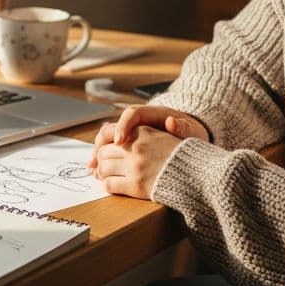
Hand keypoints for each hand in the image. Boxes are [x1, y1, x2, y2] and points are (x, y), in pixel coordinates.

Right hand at [87, 105, 208, 170]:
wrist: (192, 133)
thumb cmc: (191, 131)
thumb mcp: (191, 130)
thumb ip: (182, 127)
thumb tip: (172, 122)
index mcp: (152, 113)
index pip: (132, 114)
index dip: (123, 126)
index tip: (120, 141)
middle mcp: (138, 121)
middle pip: (114, 125)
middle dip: (104, 141)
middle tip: (98, 157)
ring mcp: (131, 132)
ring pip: (108, 137)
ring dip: (99, 152)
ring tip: (93, 167)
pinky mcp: (129, 144)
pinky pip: (111, 148)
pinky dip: (103, 159)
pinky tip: (98, 171)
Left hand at [91, 124, 183, 199]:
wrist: (196, 174)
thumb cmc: (181, 156)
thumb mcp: (163, 135)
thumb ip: (142, 134)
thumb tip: (120, 139)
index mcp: (141, 132)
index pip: (109, 132)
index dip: (101, 142)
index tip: (100, 149)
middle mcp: (135, 147)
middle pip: (103, 152)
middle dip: (100, 159)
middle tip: (99, 165)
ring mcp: (134, 167)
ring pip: (104, 168)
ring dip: (102, 172)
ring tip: (103, 175)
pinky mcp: (135, 186)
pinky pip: (110, 184)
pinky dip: (108, 185)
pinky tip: (111, 185)